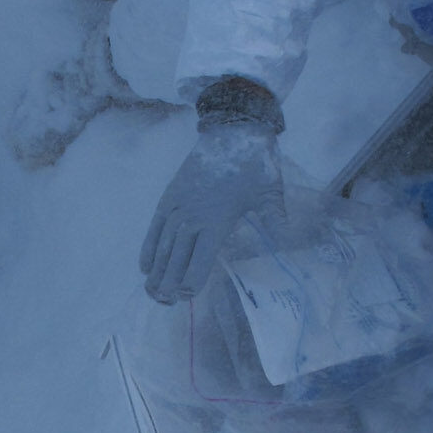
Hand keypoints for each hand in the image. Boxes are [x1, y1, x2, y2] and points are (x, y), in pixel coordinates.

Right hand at [139, 122, 283, 303]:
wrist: (232, 128)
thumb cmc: (254, 162)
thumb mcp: (271, 190)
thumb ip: (275, 217)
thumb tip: (287, 239)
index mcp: (217, 219)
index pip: (200, 258)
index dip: (192, 279)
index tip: (187, 296)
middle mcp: (192, 216)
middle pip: (176, 257)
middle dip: (169, 282)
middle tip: (163, 303)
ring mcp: (177, 206)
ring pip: (163, 245)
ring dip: (156, 271)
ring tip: (151, 292)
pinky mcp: (170, 196)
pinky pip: (155, 228)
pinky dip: (149, 247)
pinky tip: (145, 265)